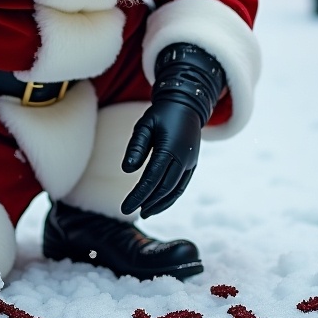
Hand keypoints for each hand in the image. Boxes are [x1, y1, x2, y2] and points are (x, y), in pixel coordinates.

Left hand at [121, 100, 201, 217]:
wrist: (186, 105)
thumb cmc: (161, 114)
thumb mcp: (144, 125)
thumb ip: (136, 146)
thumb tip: (126, 171)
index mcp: (170, 148)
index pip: (152, 179)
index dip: (138, 195)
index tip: (124, 207)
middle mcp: (184, 158)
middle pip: (164, 187)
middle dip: (147, 202)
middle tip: (129, 211)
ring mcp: (191, 162)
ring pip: (175, 190)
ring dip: (160, 204)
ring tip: (145, 213)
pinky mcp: (193, 164)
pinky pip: (182, 185)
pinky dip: (170, 197)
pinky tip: (159, 203)